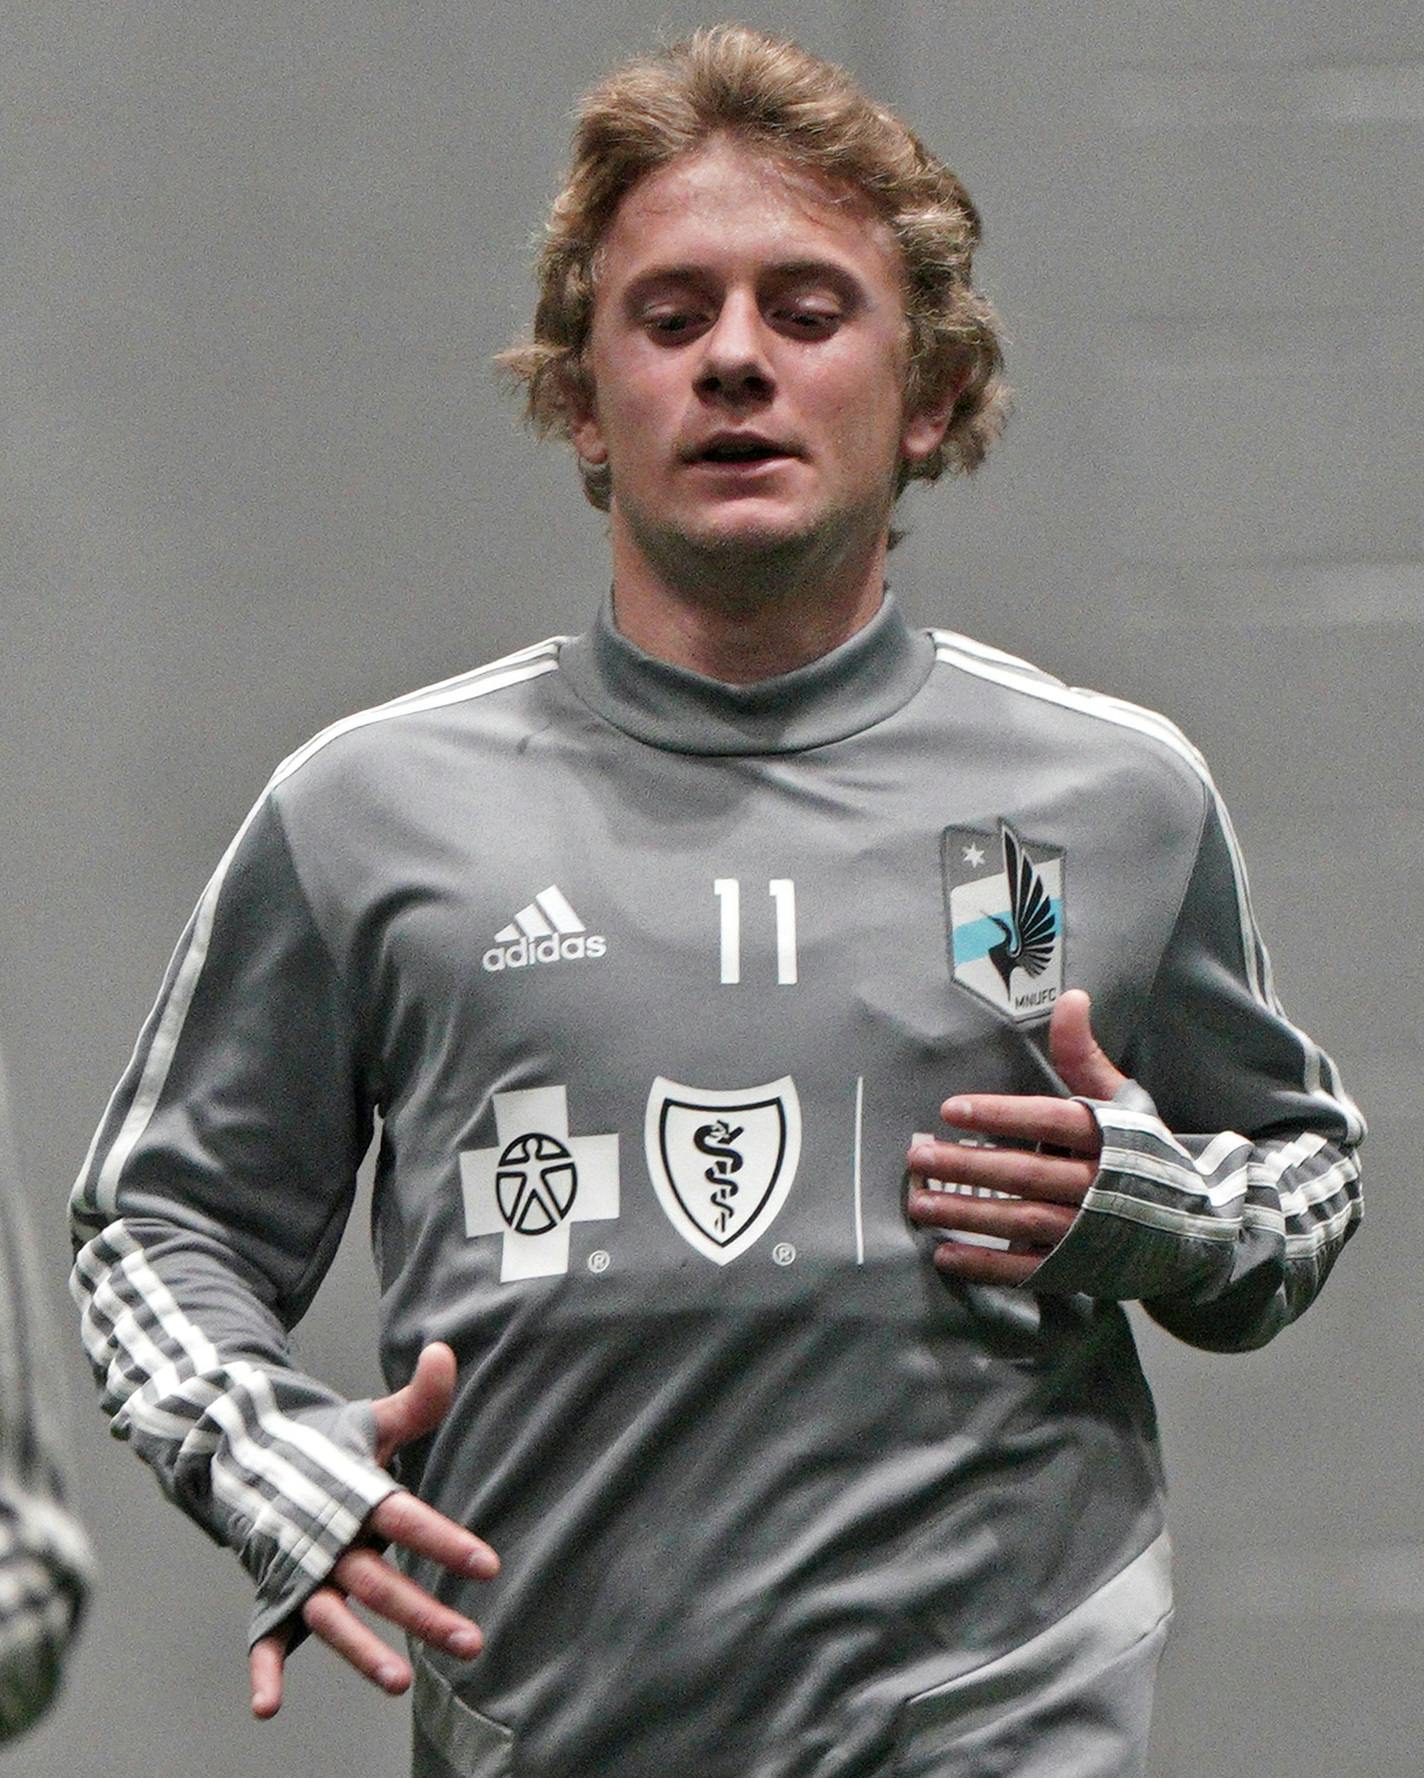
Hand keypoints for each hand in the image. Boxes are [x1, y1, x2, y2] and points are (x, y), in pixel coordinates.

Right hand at [249, 1342, 498, 1718]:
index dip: (445, 1541)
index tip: (488, 1566)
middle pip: (377, 1581)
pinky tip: (268, 1707)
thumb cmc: (323, 1441)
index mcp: (355, 1494)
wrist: (241, 1448)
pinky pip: (264, 1636)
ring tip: (399, 1681)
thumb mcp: (372, 1420)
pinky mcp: (270, 1590)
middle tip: (470, 1642)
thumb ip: (418, 1399)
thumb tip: (447, 1351)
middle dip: (422, 1614)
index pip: (406, 1519)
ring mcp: (295, 1567)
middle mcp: (327, 1537)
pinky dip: (264, 1670)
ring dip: (360, 1650)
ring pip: (330, 1616)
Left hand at [906, 990, 1126, 1286]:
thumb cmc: (1143, 1152)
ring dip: (968, 1214)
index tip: (949, 1109)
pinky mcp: (1081, 1267)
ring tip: (919, 1203)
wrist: (1194, 1228)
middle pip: (1028, 1173)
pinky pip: (1030, 1269)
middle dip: (970, 1166)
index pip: (1051, 1120)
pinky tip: (946, 1255)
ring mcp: (1091, 1233)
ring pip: (1023, 1221)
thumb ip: (1085, 1055)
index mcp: (1112, 1139)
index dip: (1001, 1115)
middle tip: (918, 1157)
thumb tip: (1071, 996)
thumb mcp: (1122, 1101)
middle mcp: (1102, 1186)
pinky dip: (987, 1265)